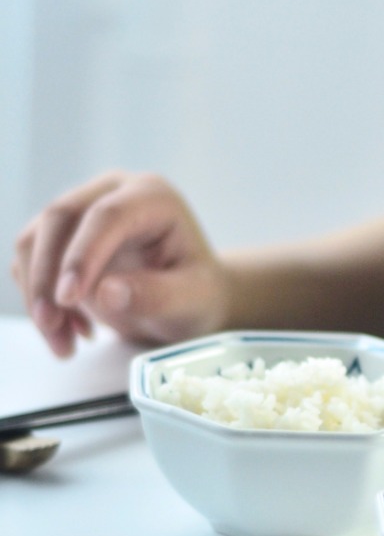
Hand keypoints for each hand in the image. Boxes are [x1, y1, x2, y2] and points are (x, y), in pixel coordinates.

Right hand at [13, 171, 229, 356]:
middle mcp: (113, 192)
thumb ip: (156, 295)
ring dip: (37, 292)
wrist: (191, 299)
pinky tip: (70, 330)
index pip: (106, 216)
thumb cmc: (199, 295)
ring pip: (36, 239)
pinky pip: (33, 259)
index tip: (68, 298)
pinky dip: (38, 297)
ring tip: (63, 342)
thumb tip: (107, 292)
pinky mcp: (65, 236)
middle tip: (52, 327)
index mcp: (152, 197)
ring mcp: (84, 209)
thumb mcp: (192, 301)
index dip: (82, 255)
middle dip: (47, 276)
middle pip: (59, 219)